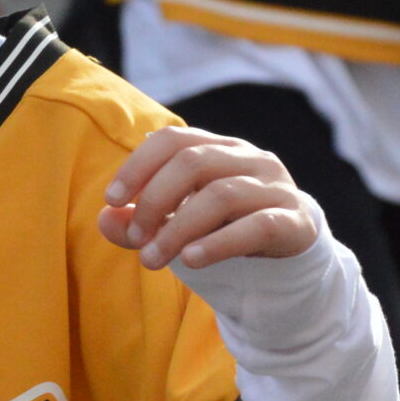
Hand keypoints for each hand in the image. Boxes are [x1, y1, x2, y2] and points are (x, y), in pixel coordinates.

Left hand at [98, 126, 319, 270]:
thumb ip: (141, 220)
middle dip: (155, 201)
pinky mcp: (295, 222)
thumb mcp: (179, 223)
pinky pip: (256, 226)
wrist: (290, 251)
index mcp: (219, 148)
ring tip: (151, 259)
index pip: (174, 140)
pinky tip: (190, 260)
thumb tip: (104, 219)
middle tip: (136, 239)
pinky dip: (219, 243)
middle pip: (194, 163)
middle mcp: (250, 159)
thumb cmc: (225, 227)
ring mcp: (276, 188)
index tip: (113, 200)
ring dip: (178, 229)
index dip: (138, 166)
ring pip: (221, 196)